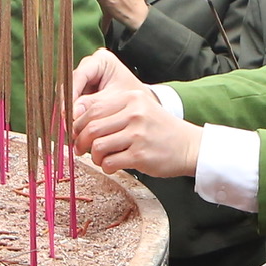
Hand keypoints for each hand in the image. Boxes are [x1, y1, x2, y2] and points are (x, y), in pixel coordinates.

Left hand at [70, 53, 200, 177]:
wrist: (189, 146)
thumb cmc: (159, 130)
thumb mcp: (139, 110)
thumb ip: (112, 113)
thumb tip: (76, 124)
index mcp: (131, 98)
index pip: (93, 108)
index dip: (78, 123)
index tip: (76, 133)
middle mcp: (135, 114)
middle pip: (92, 127)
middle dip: (81, 141)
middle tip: (81, 149)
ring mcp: (138, 135)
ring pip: (98, 146)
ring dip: (94, 156)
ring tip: (101, 159)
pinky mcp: (140, 155)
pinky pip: (110, 163)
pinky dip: (106, 167)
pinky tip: (113, 166)